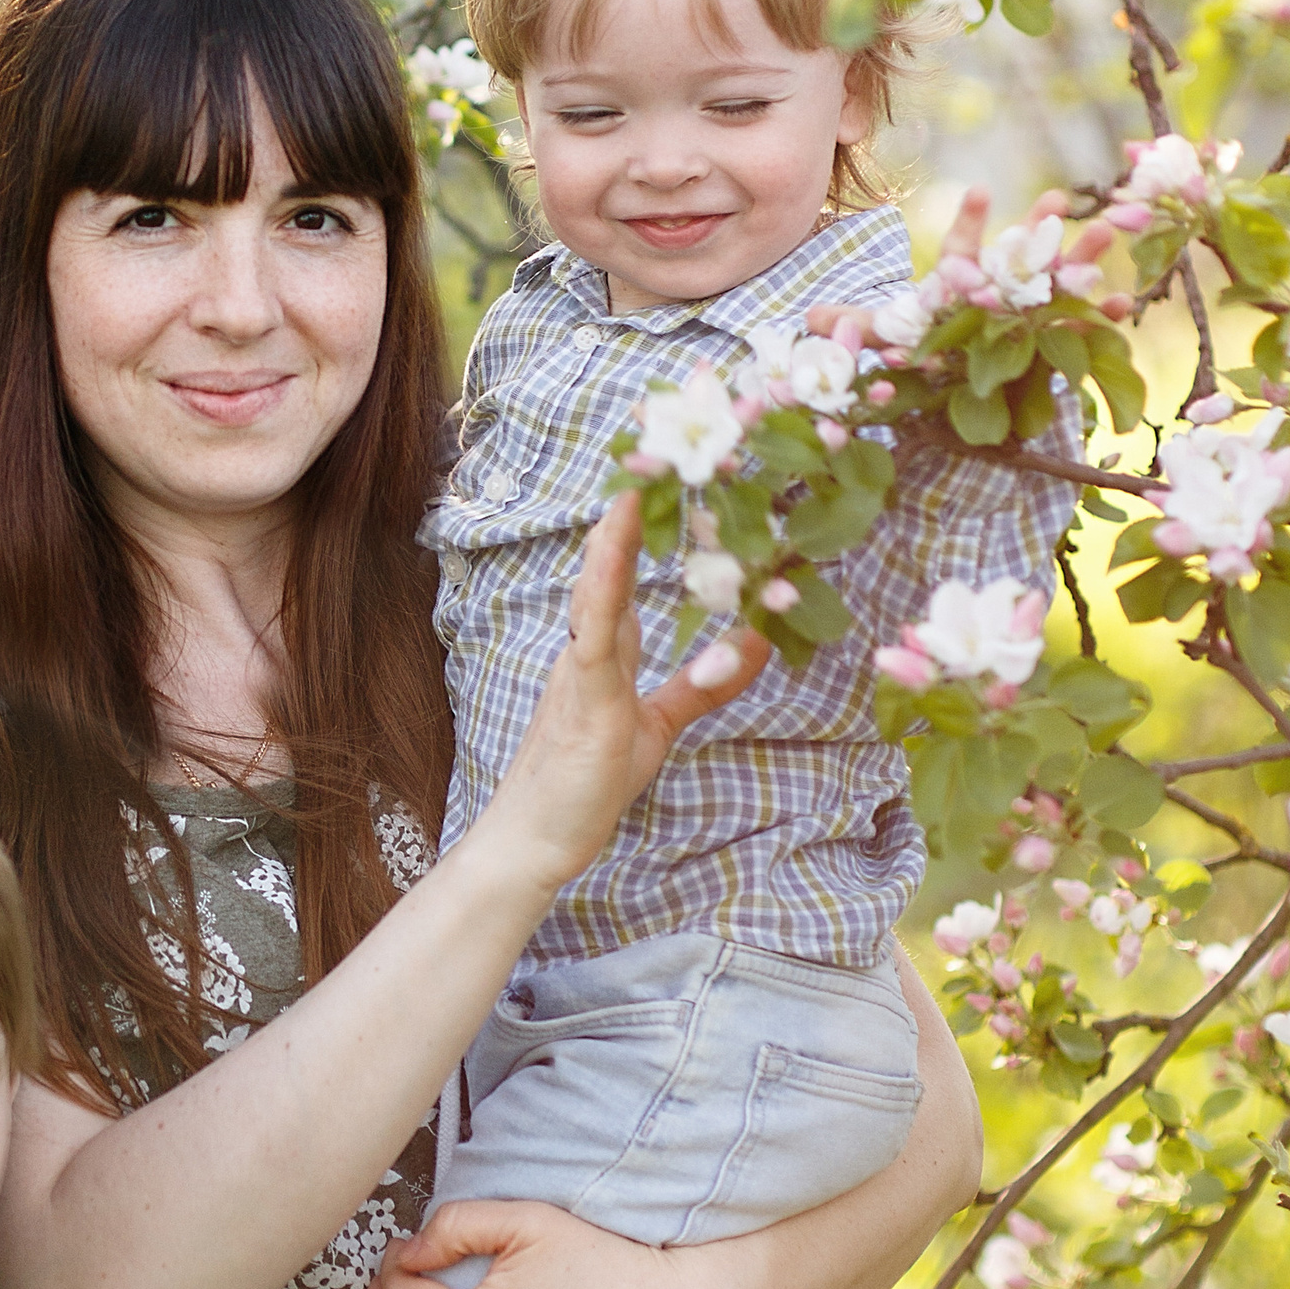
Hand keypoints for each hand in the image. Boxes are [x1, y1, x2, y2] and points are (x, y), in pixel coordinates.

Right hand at [470, 491, 768, 899]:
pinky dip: (607, 584)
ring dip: (618, 536)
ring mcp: (581, 671)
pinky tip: (617, 545)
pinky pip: (594, 633)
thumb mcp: (658, 726)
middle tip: (651, 447)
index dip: (643, 528)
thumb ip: (703, 685)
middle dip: (628, 512)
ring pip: (600, 590)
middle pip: (608, 567)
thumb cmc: (585, 786)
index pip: (624, 577)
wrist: (533, 841)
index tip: (666, 475)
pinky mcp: (583, 698)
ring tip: (638, 479)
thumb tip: (756, 642)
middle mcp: (585, 649)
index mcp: (599, 652)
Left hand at [806, 186, 1118, 341]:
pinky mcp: (1052, 341)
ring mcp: (1030, 311)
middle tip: (1058, 198)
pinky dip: (1103, 316)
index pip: (965, 248)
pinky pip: (1082, 326)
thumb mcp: (887, 339)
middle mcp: (999, 289)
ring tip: (1105, 232)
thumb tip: (807, 320)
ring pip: (1059, 280)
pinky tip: (1125, 303)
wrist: (954, 389)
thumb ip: (854, 326)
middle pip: (1019, 254)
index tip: (980, 191)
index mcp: (961, 282)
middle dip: (1038, 229)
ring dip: (1082, 257)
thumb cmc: (922, 351)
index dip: (973, 221)